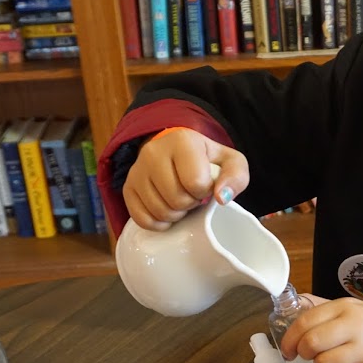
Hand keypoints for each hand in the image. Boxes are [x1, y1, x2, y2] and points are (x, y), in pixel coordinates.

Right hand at [123, 128, 248, 230]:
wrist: (176, 152)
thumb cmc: (206, 159)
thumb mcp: (231, 162)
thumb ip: (236, 177)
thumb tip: (222, 197)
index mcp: (181, 140)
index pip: (196, 183)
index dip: (205, 191)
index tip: (205, 183)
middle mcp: (153, 152)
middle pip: (177, 200)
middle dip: (190, 203)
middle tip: (192, 194)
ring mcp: (136, 171)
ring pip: (160, 212)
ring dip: (176, 214)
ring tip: (180, 199)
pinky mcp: (127, 188)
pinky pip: (142, 219)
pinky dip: (158, 222)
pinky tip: (166, 210)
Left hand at [279, 296, 362, 362]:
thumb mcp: (350, 308)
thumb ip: (321, 308)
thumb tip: (292, 307)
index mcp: (345, 307)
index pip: (305, 321)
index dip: (289, 338)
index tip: (287, 349)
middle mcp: (355, 326)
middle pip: (312, 343)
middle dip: (304, 353)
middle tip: (308, 356)